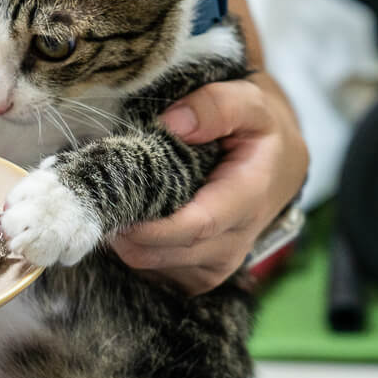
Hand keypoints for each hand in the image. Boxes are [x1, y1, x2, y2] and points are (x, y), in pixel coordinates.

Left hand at [111, 73, 307, 294]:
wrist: (277, 168)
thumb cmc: (256, 133)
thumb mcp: (250, 102)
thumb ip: (217, 106)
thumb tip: (173, 123)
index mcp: (246, 201)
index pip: (193, 227)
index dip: (148, 225)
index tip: (112, 204)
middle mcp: (232, 244)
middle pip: (161, 251)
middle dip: (123, 228)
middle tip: (100, 192)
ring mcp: (215, 265)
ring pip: (150, 264)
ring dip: (125, 238)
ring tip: (118, 199)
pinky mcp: (198, 276)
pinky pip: (153, 271)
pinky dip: (135, 247)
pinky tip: (135, 216)